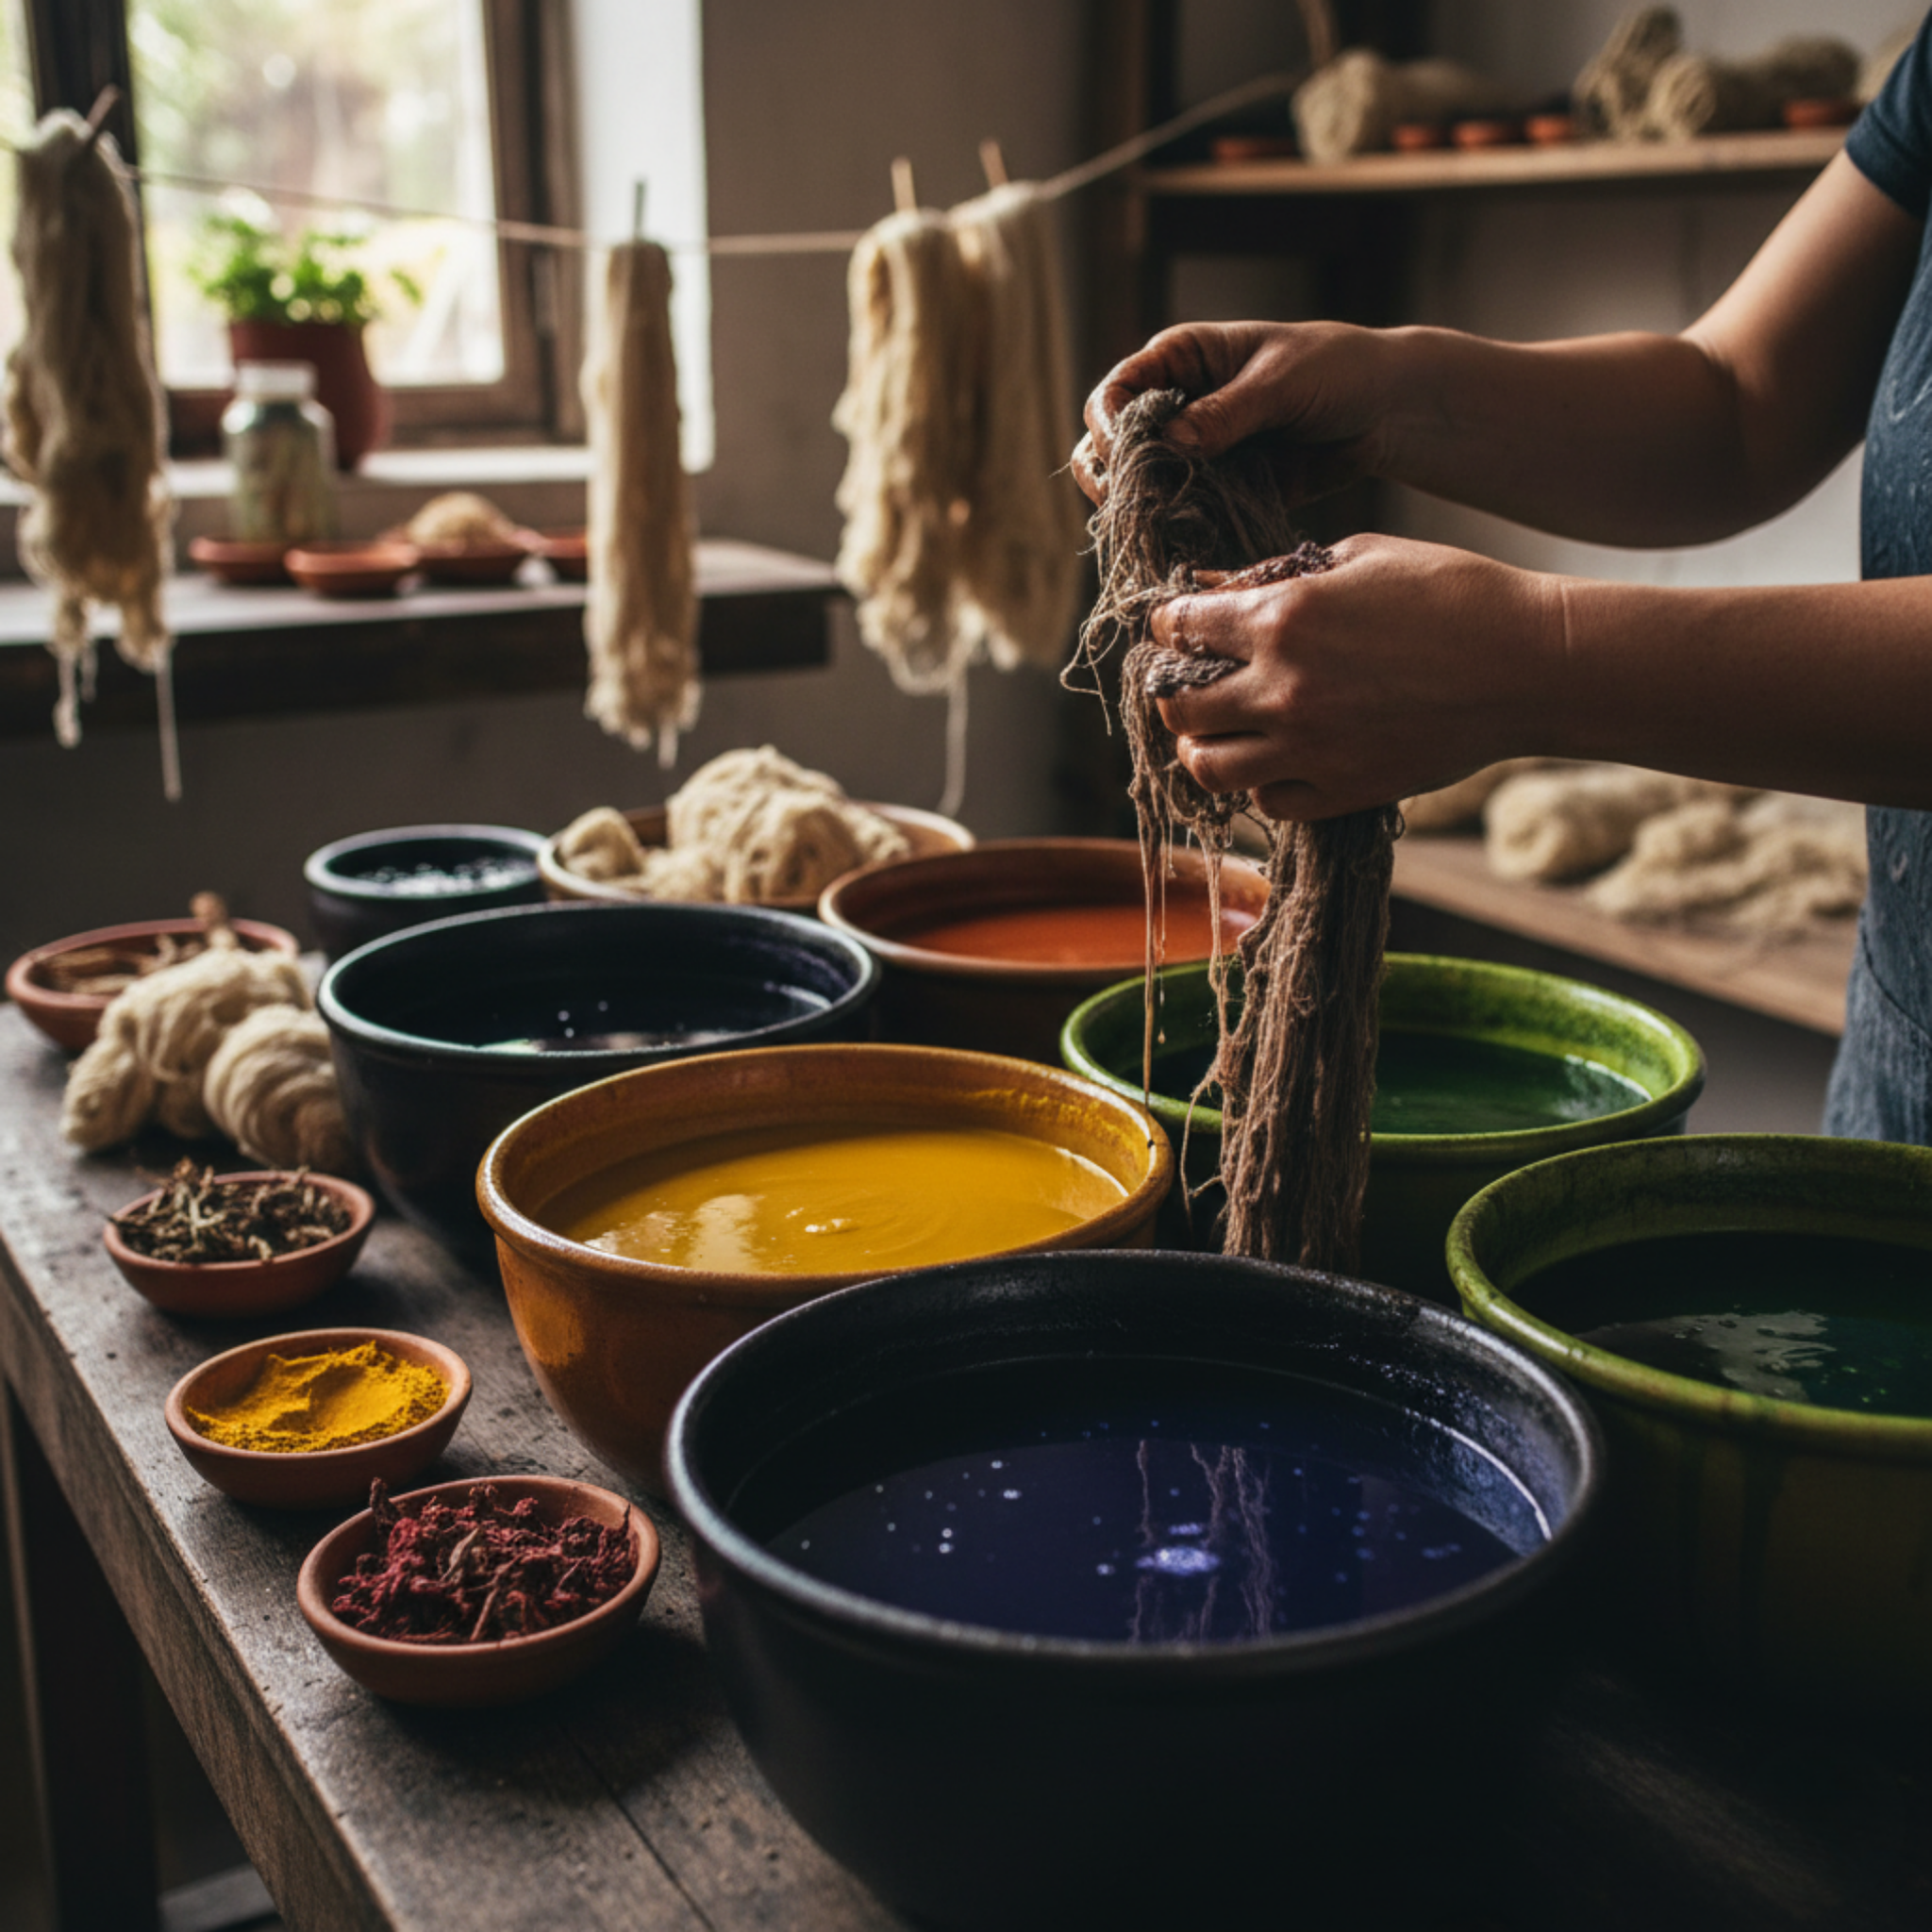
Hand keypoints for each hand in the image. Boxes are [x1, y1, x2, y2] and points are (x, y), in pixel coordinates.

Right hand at [1074, 320, 1394, 506]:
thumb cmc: (1337, 369)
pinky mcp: (1217, 493)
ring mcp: (1193, 455)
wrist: (1386, 409)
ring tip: (1167, 530)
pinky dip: (1181, 536)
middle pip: (1108, 450)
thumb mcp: (1282, 382)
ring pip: (1139, 491)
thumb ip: (1227, 413)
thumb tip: (1169, 441)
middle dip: (1115, 480)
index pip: (1113, 396)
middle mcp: (1174, 409)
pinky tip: (1193, 547)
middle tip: (1140, 505)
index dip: (1109, 428)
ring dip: (1145, 514)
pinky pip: (1183, 519)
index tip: (1127, 458)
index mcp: (1179, 362)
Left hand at [1147, 534, 1563, 819]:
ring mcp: (1308, 749)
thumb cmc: (1454, 594)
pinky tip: (1275, 758)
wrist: (1529, 666)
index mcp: (1282, 618)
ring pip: (1207, 767)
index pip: (1180, 627)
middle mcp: (1282, 690)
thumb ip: (1279, 575)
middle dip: (1173, 688)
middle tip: (1189, 681)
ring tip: (1219, 729)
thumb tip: (1215, 589)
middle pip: (1178, 705)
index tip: (1175, 625)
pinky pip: (1267, 803)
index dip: (1169, 623)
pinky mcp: (1340, 792)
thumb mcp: (1362, 555)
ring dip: (1201, 746)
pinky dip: (1259, 784)